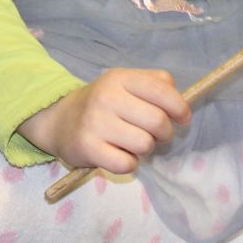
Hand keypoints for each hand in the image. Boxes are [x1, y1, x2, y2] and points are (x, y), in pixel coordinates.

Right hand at [18, 68, 189, 173]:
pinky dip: (129, 163)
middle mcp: (106, 96)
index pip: (163, 90)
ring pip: (145, 145)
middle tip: (152, 133)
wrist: (61, 121)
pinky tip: (117, 153)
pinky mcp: (88, 147)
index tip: (182, 118)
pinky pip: (128, 164)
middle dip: (163, 133)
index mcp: (120, 77)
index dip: (180, 108)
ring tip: (130, 141)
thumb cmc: (104, 104)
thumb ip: (156, 84)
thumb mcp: (126, 84)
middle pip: (158, 122)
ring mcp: (95, 122)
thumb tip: (181, 105)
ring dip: (144, 149)